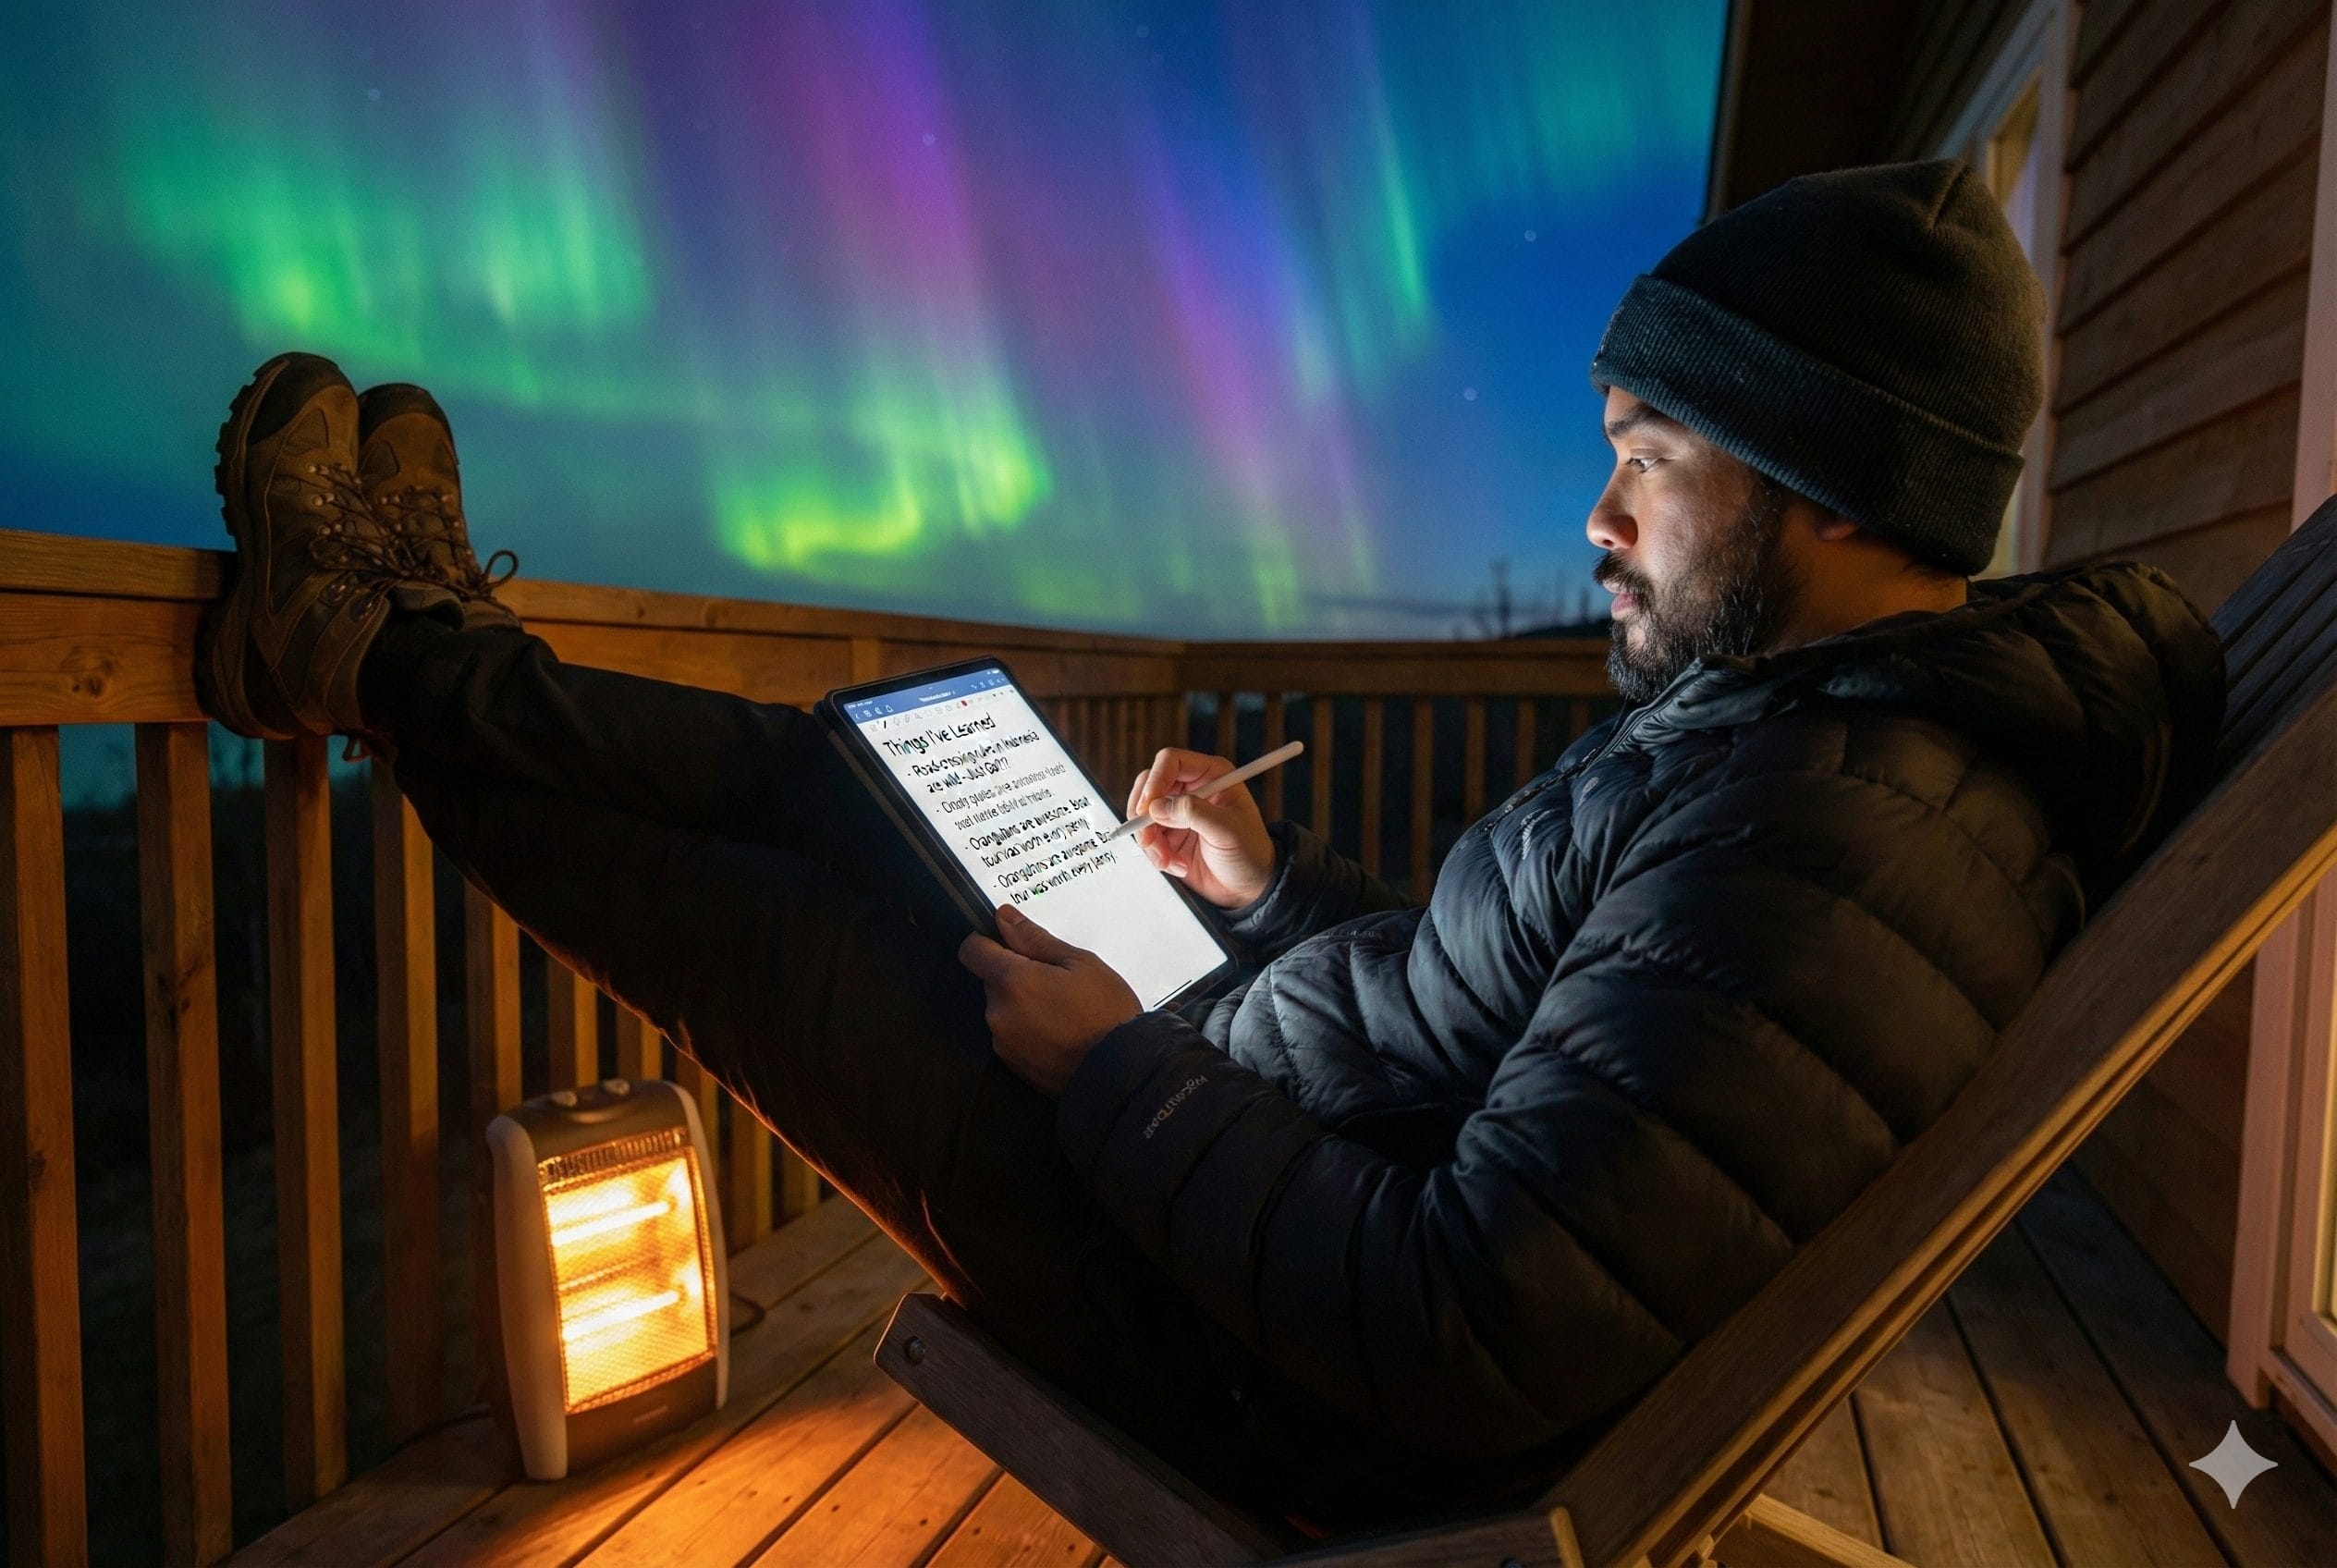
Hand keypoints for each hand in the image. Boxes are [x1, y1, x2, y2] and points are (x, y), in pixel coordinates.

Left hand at [959, 904, 1140, 1095]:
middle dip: (1016, 976)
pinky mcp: (1012, 1065)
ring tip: (1063, 1011)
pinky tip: (1059, 1033)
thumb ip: (1035, 940)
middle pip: (992, 981)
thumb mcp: (1080, 964)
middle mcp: (998, 1013)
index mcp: (1012, 982)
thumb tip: (1004, 917)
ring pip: (1003, 1008)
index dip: (988, 941)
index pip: (972, 951)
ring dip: (1023, 1004)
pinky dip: (1028, 1029)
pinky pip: (1011, 1034)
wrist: (1120, 1073)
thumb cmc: (1106, 1012)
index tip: (1013, 945)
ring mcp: (1003, 1042)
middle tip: (1056, 982)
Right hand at [1126, 747, 1275, 909]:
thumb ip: (1194, 813)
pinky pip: (1147, 837)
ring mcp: (1177, 812)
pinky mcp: (1169, 834)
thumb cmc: (1250, 853)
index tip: (1147, 808)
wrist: (1248, 886)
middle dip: (1144, 814)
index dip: (1155, 781)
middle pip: (1148, 785)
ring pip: (1142, 814)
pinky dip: (1155, 853)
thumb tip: (1157, 806)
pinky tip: (1177, 865)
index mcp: (1211, 775)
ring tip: (1169, 860)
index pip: (1171, 761)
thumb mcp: (1227, 831)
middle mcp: (1191, 788)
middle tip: (1148, 839)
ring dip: (1149, 840)